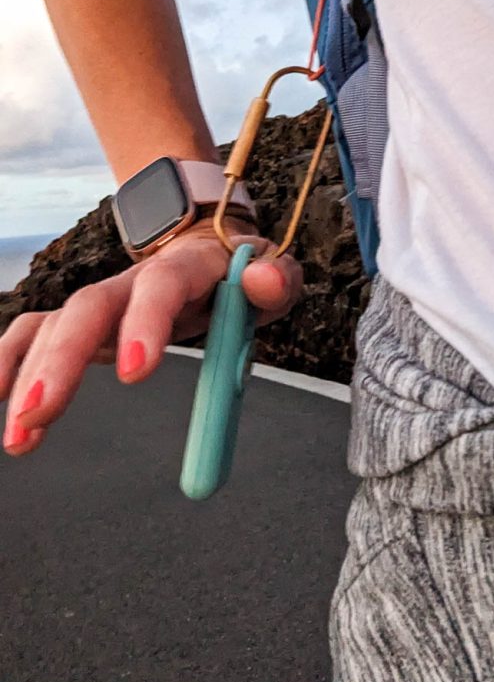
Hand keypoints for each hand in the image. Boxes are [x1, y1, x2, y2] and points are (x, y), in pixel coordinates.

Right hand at [0, 216, 301, 456]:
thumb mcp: (276, 273)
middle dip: (64, 359)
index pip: (161, 285)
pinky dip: (9, 359)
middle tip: (42, 412)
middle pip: (90, 307)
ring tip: (19, 435)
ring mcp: (105, 299)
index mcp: (187, 267)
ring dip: (30, 374)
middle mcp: (133, 280)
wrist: (210, 247)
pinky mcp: (84, 321)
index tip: (135, 371)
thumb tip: (263, 281)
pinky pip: (36, 332)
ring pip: (55, 324)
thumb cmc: (242, 271)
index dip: (146, 321)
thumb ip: (278, 279)